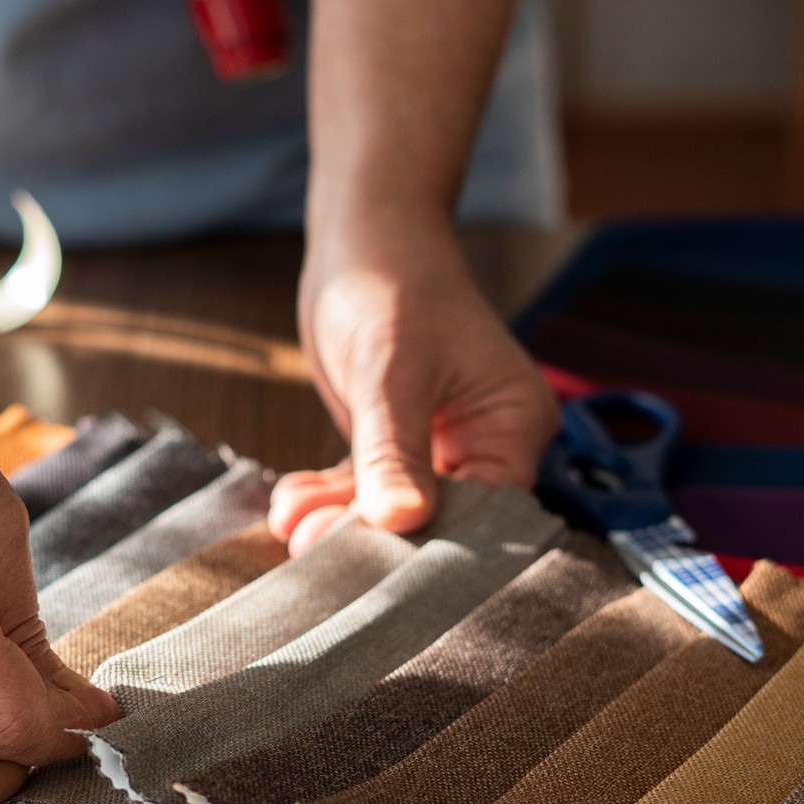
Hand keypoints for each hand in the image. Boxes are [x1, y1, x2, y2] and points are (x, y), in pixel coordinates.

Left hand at [271, 214, 557, 554]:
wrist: (362, 241)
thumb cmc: (394, 286)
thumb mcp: (392, 372)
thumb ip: (394, 450)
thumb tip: (401, 519)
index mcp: (513, 423)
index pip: (486, 511)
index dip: (432, 543)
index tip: (371, 561)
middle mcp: (485, 443)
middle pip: (439, 521)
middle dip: (374, 536)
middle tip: (311, 545)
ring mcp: (439, 449)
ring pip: (393, 509)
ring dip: (338, 519)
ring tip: (290, 523)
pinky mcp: (395, 445)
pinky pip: (365, 489)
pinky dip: (328, 498)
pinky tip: (289, 503)